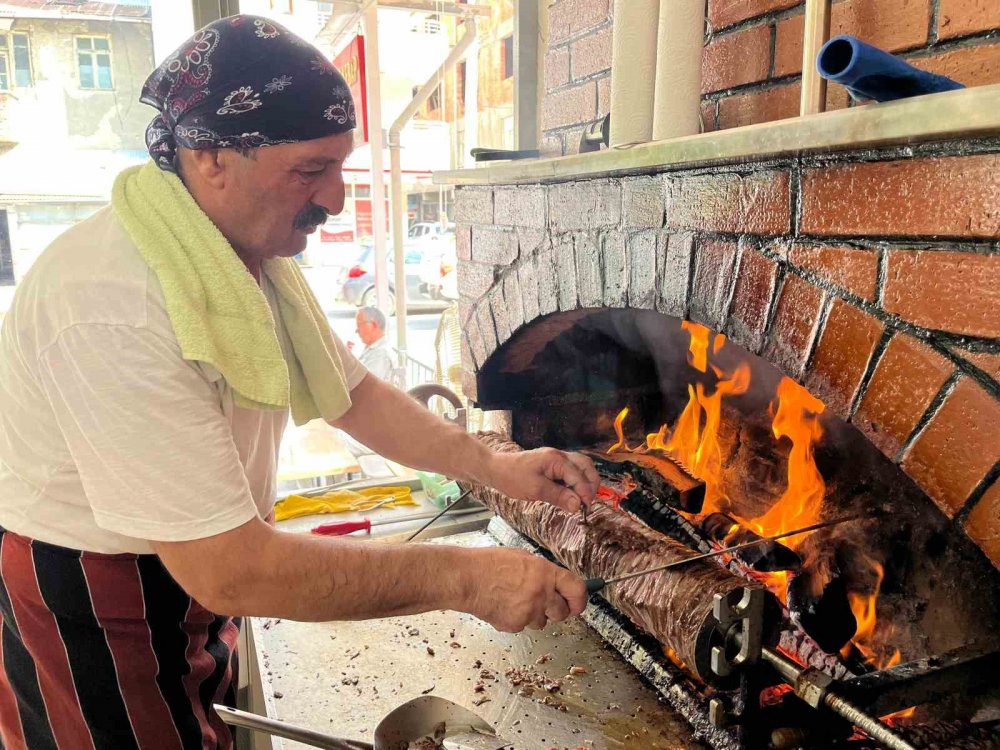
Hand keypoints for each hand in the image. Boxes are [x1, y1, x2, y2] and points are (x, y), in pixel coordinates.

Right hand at [465, 548, 587, 631]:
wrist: (468, 579)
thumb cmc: (490, 564)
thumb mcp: (523, 558)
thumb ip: (543, 573)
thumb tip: (556, 584)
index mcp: (546, 573)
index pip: (577, 590)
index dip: (580, 599)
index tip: (578, 604)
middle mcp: (542, 594)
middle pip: (562, 613)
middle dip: (556, 610)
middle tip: (543, 603)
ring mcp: (529, 612)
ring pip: (541, 622)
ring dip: (533, 615)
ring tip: (514, 600)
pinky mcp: (515, 626)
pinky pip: (522, 626)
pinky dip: (515, 620)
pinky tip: (503, 606)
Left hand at [486, 448, 599, 511]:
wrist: (496, 469)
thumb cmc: (512, 478)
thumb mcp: (535, 490)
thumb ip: (559, 496)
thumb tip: (578, 505)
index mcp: (556, 460)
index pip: (579, 477)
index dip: (585, 494)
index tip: (586, 509)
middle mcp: (559, 456)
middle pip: (586, 466)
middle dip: (591, 484)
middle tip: (587, 503)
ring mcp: (556, 458)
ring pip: (580, 467)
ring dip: (585, 482)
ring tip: (581, 500)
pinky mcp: (552, 464)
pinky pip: (571, 470)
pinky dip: (575, 481)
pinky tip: (571, 494)